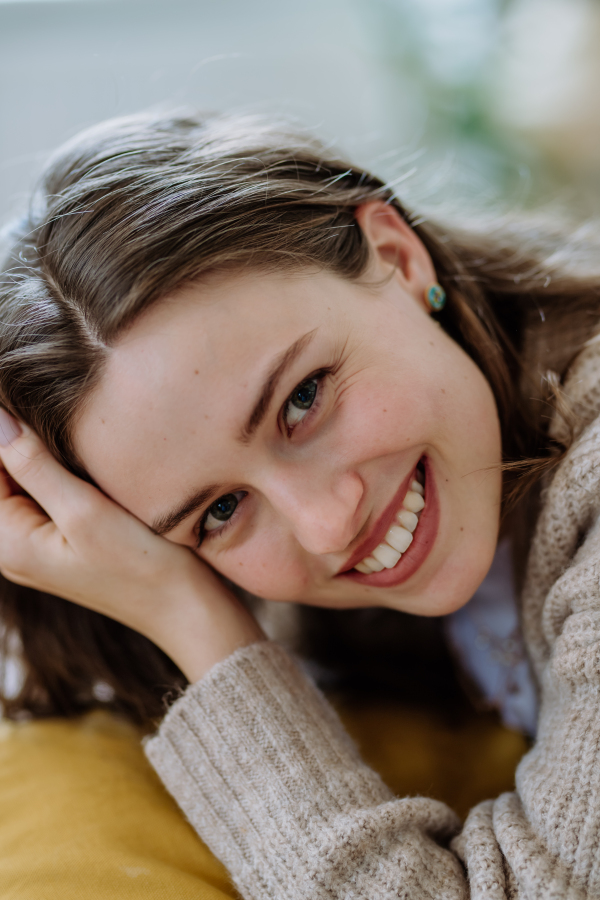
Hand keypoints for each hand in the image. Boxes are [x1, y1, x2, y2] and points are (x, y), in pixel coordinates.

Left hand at [0, 410, 262, 682]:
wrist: (188, 611)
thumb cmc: (142, 567)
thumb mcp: (86, 512)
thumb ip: (34, 465)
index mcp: (7, 542)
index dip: (6, 432)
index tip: (35, 407)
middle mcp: (14, 546)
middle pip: (3, 475)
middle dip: (23, 444)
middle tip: (63, 425)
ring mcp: (38, 546)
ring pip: (24, 480)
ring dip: (44, 455)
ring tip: (80, 443)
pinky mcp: (63, 542)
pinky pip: (46, 494)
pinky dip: (60, 471)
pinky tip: (88, 462)